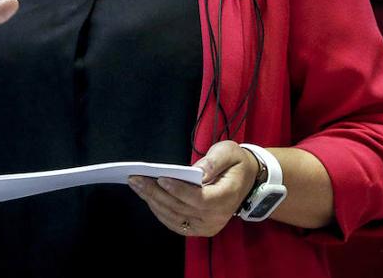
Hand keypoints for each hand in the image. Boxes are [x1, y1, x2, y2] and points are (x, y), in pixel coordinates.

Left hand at [128, 140, 258, 236]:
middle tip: (136, 179)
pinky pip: (175, 223)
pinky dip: (160, 211)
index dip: (179, 190)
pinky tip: (148, 197)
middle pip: (181, 208)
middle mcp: (216, 218)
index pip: (199, 199)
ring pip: (175, 217)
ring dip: (153, 202)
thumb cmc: (235, 163)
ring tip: (136, 185)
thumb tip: (198, 172)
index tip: (160, 178)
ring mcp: (207, 227)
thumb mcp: (229, 153)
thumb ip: (214, 161)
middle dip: (156, 193)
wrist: (246, 181)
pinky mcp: (199, 229)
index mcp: (226, 198)